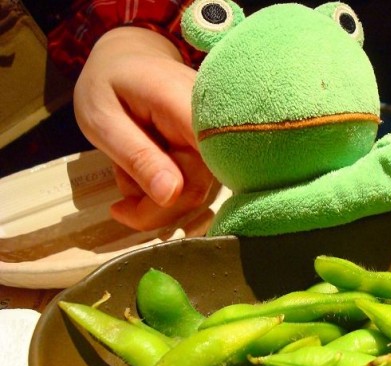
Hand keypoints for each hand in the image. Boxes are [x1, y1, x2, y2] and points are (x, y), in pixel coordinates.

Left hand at [74, 27, 217, 230]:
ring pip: (197, 192)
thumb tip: (171, 195)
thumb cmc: (109, 84)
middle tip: (118, 207)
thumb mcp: (104, 120)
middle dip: (156, 207)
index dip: (175, 197)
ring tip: (127, 175)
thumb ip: (138, 156)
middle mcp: (214, 124)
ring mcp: (217, 140)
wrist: (128, 61)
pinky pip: (195, 185)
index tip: (127, 209)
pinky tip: (144, 173)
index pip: (203, 165)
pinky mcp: (214, 152)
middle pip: (199, 187)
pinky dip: (165, 191)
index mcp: (186, 106)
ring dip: (158, 200)